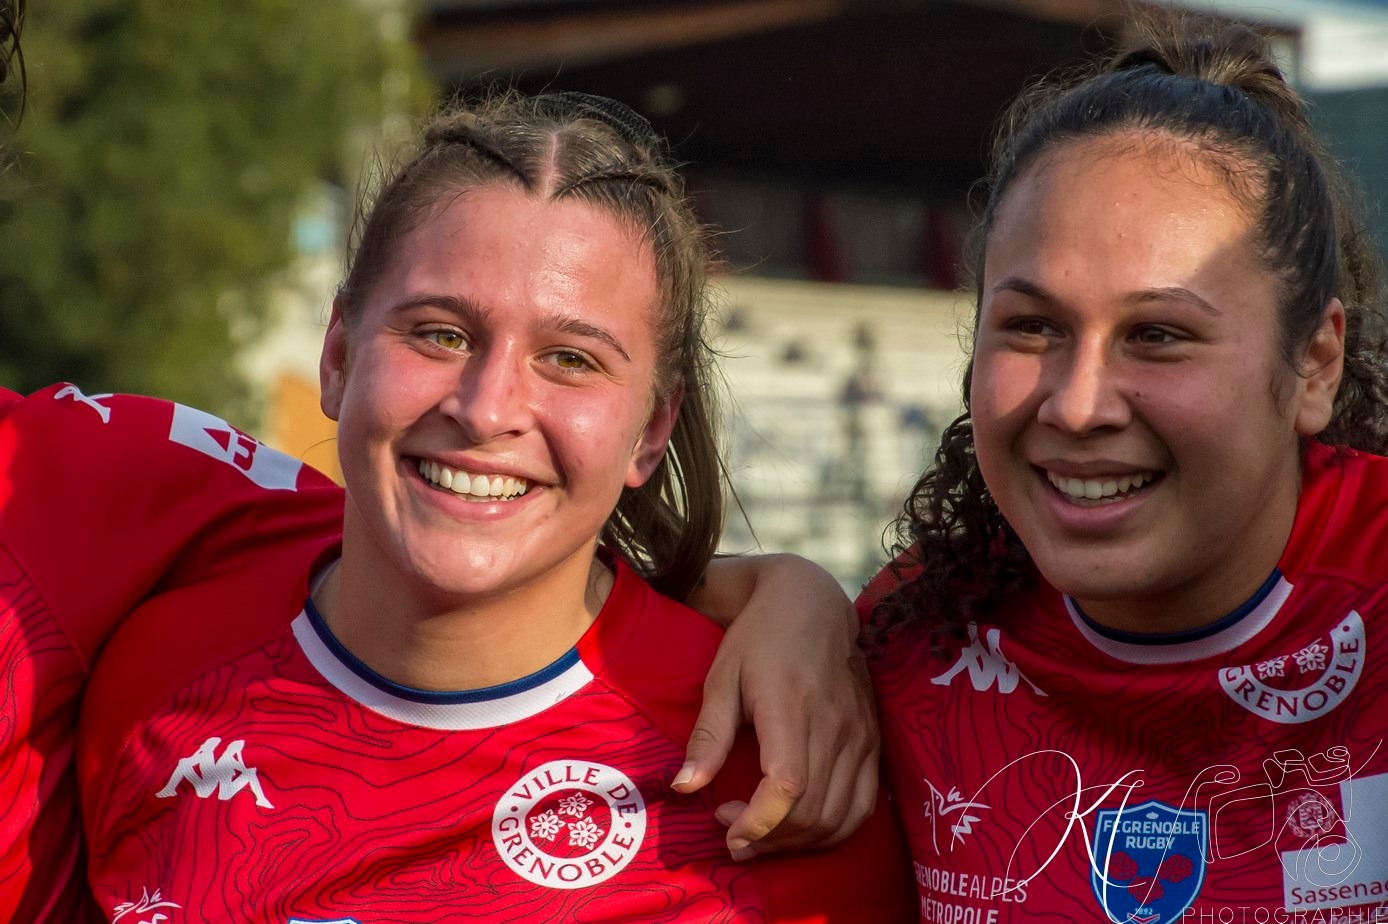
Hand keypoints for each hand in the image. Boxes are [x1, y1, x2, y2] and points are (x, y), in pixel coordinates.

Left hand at [677, 554, 879, 859]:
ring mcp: (860, 734)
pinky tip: (801, 828)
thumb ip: (708, 736)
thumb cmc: (758, 639)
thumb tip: (684, 787)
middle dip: (769, 839)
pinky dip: (833, 830)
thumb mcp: (722, 678)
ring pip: (838, 816)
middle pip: (812, 811)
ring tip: (763, 836)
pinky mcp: (873, 741)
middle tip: (734, 836)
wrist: (812, 604)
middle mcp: (833, 725)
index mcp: (790, 706)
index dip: (759, 822)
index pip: (787, 785)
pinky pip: (863, 805)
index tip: (728, 833)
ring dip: (798, 842)